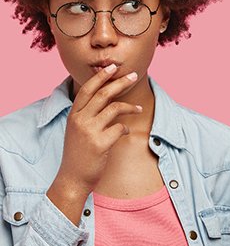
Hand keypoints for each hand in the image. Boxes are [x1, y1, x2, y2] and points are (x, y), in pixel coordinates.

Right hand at [56, 64, 142, 194]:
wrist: (73, 178)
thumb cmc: (79, 153)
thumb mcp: (77, 130)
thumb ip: (88, 114)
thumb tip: (108, 98)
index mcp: (74, 115)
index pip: (87, 89)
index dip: (100, 76)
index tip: (113, 66)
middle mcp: (80, 120)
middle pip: (102, 94)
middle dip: (120, 82)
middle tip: (133, 75)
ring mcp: (89, 131)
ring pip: (114, 108)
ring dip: (130, 106)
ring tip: (139, 108)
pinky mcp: (100, 143)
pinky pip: (120, 128)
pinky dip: (127, 128)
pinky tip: (127, 131)